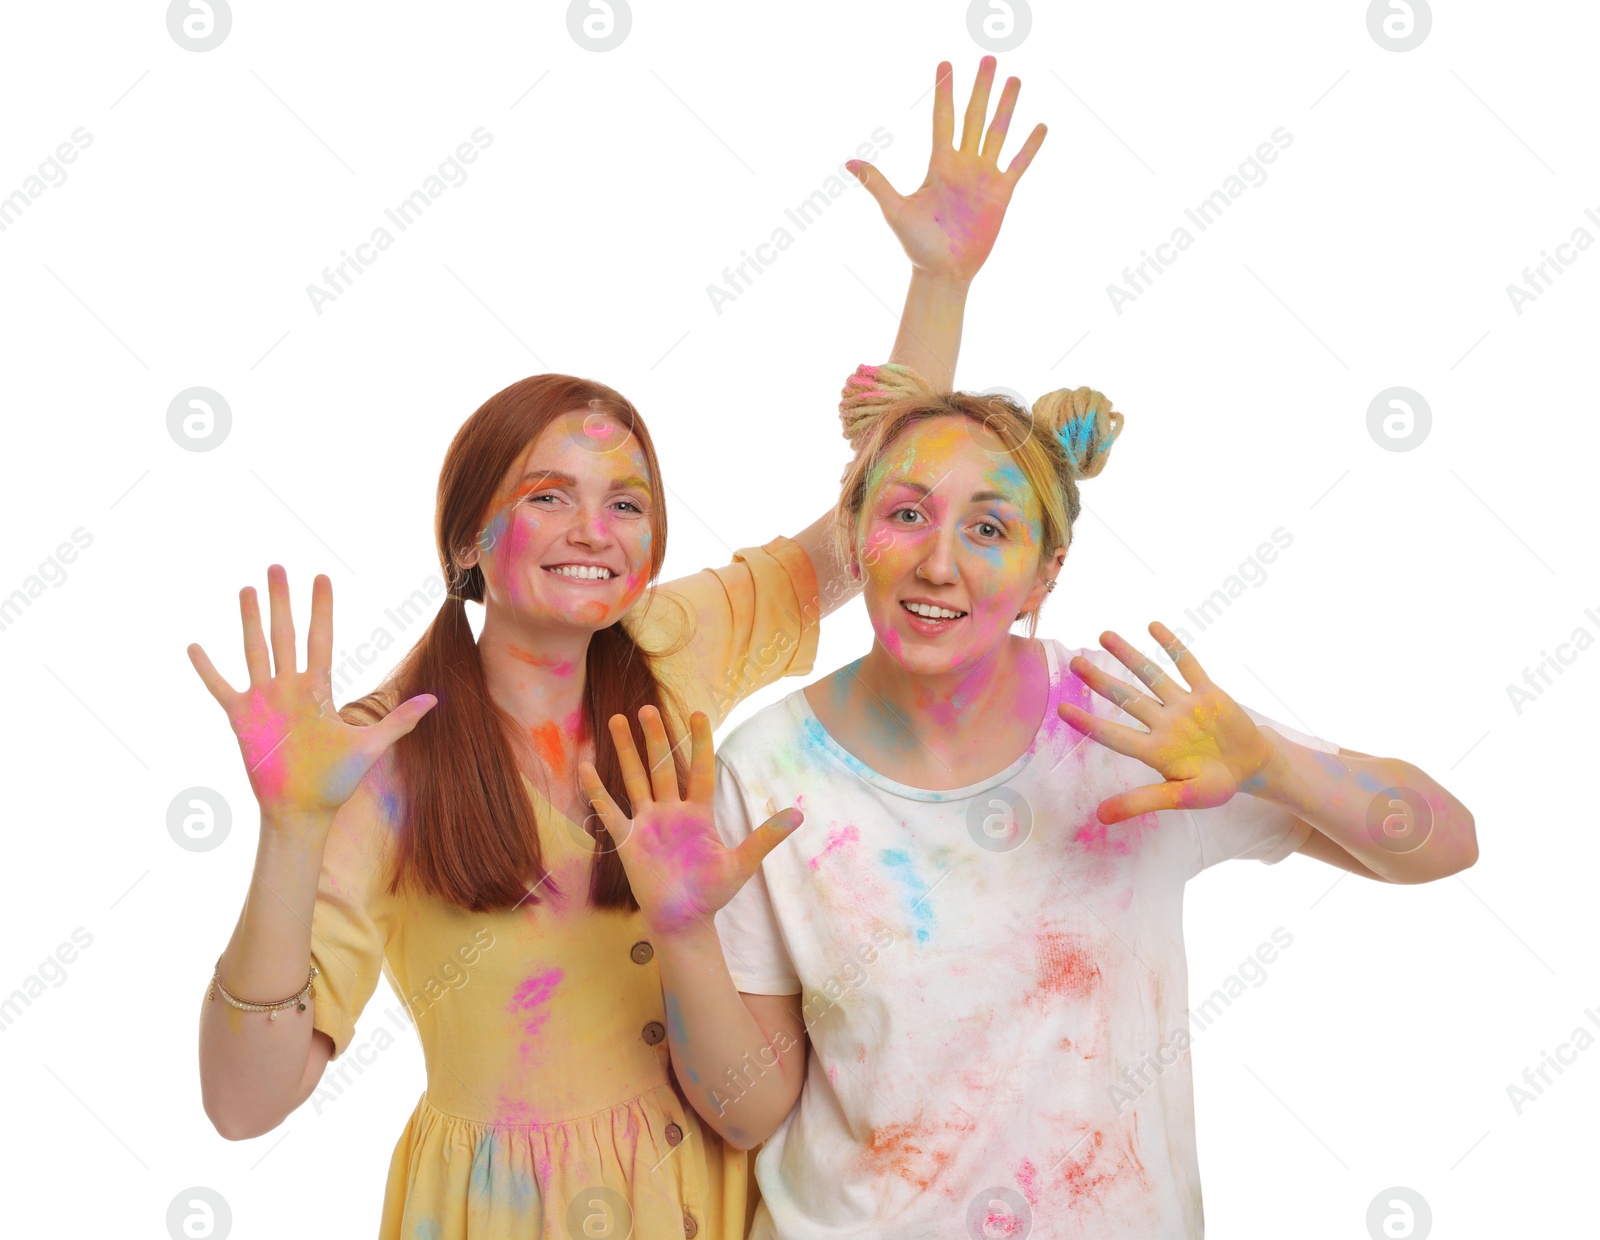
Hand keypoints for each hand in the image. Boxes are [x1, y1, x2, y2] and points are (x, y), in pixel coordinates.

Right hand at [187, 565, 435, 831]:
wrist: (303, 811)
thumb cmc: (336, 780)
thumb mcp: (370, 747)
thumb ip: (398, 721)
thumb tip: (435, 700)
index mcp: (319, 690)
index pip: (320, 639)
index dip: (321, 609)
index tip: (322, 577)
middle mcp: (290, 688)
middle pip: (284, 635)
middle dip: (282, 602)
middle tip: (276, 566)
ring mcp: (264, 701)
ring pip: (255, 651)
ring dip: (250, 621)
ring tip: (247, 589)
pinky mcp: (242, 719)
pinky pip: (221, 688)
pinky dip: (208, 669)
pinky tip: (194, 645)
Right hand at [579, 706, 801, 938]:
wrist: (685, 921)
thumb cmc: (712, 893)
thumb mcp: (741, 863)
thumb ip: (765, 837)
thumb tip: (799, 814)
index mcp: (699, 813)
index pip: (699, 770)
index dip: (699, 743)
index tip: (697, 713)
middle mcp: (671, 811)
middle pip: (662, 766)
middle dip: (656, 738)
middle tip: (647, 708)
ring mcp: (647, 823)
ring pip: (635, 778)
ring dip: (626, 751)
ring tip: (618, 720)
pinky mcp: (628, 840)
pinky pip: (610, 811)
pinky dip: (598, 790)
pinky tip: (586, 766)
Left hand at [850, 56, 1046, 282]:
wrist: (943, 272)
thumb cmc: (917, 245)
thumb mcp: (895, 210)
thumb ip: (877, 184)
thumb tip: (850, 162)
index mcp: (939, 165)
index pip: (943, 119)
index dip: (944, 92)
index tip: (946, 64)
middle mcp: (962, 165)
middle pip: (974, 117)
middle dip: (981, 88)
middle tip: (988, 58)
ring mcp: (983, 178)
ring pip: (997, 133)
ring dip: (1006, 107)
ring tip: (1015, 80)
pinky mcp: (1001, 194)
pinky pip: (1017, 164)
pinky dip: (1028, 146)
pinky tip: (1040, 126)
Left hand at [1059, 622, 1274, 824]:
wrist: (1251, 767)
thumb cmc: (1214, 786)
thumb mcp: (1181, 798)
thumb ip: (1142, 802)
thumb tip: (1099, 818)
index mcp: (1154, 750)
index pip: (1114, 735)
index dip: (1088, 723)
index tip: (1061, 709)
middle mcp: (1163, 723)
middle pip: (1126, 698)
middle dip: (1100, 681)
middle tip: (1074, 662)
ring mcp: (1184, 706)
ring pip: (1151, 675)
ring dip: (1129, 655)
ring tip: (1104, 634)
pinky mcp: (1208, 693)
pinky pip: (1188, 665)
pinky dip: (1172, 647)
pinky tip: (1153, 626)